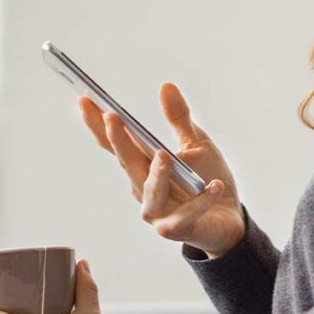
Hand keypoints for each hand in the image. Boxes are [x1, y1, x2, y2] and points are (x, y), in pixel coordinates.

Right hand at [78, 82, 245, 258]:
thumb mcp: (196, 142)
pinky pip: (187, 215)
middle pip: (127, 163)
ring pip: (150, 193)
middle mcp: (143, 188)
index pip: (116, 143)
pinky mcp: (177, 229)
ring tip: (164, 156)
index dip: (98, 123)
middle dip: (118, 141)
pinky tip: (214, 186)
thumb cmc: (207, 179)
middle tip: (112, 117)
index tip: (84, 98)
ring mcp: (157, 211)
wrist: (228, 219)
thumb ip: (179, 118)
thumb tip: (165, 85)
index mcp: (144, 165)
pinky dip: (200, 201)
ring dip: (157, 174)